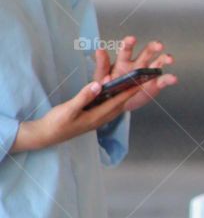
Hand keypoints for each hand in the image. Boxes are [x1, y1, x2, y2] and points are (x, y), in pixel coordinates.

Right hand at [12, 81, 138, 151]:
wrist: (47, 135)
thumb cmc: (57, 122)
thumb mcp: (69, 108)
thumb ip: (84, 97)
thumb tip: (98, 85)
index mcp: (98, 116)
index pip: (118, 101)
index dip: (130, 91)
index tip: (141, 82)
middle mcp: (101, 119)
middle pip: (121, 104)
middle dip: (132, 93)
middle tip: (143, 82)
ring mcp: (97, 120)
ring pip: (116, 107)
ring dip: (125, 97)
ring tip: (133, 87)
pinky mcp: (92, 119)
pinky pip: (109, 108)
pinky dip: (115, 100)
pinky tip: (116, 96)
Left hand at [93, 35, 176, 112]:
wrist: (117, 103)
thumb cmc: (108, 87)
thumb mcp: (100, 77)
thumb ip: (101, 65)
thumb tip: (99, 50)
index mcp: (123, 62)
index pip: (126, 50)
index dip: (129, 44)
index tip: (132, 39)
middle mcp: (138, 65)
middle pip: (146, 52)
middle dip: (153, 47)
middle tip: (158, 45)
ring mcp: (148, 74)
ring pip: (158, 63)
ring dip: (164, 59)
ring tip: (169, 58)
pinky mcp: (155, 84)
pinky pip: (163, 80)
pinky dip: (169, 79)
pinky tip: (173, 78)